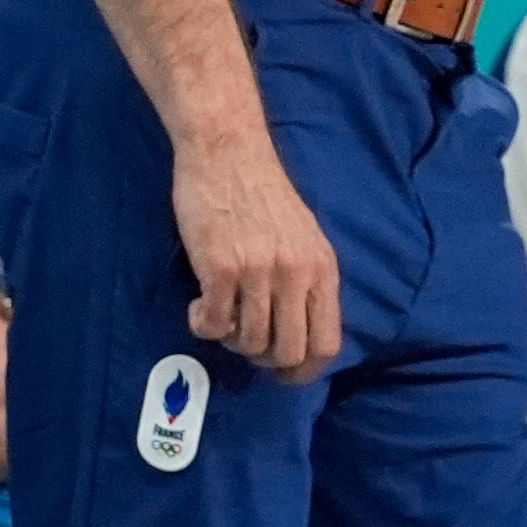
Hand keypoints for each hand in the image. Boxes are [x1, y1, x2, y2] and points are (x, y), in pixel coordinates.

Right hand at [171, 118, 343, 381]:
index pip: (327, 343)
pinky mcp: (220, 268)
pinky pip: (211, 324)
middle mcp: (296, 274)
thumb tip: (298, 334)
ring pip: (248, 342)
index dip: (304, 371)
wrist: (230, 153)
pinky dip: (202, 324)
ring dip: (229, 337)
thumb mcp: (304, 239)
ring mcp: (259, 272)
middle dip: (263, 358)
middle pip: (288, 353)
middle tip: (244, 337)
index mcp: (323, 268)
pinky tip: (199, 305)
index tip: (282, 373)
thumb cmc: (264, 196)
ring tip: (220, 310)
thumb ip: (307, 282)